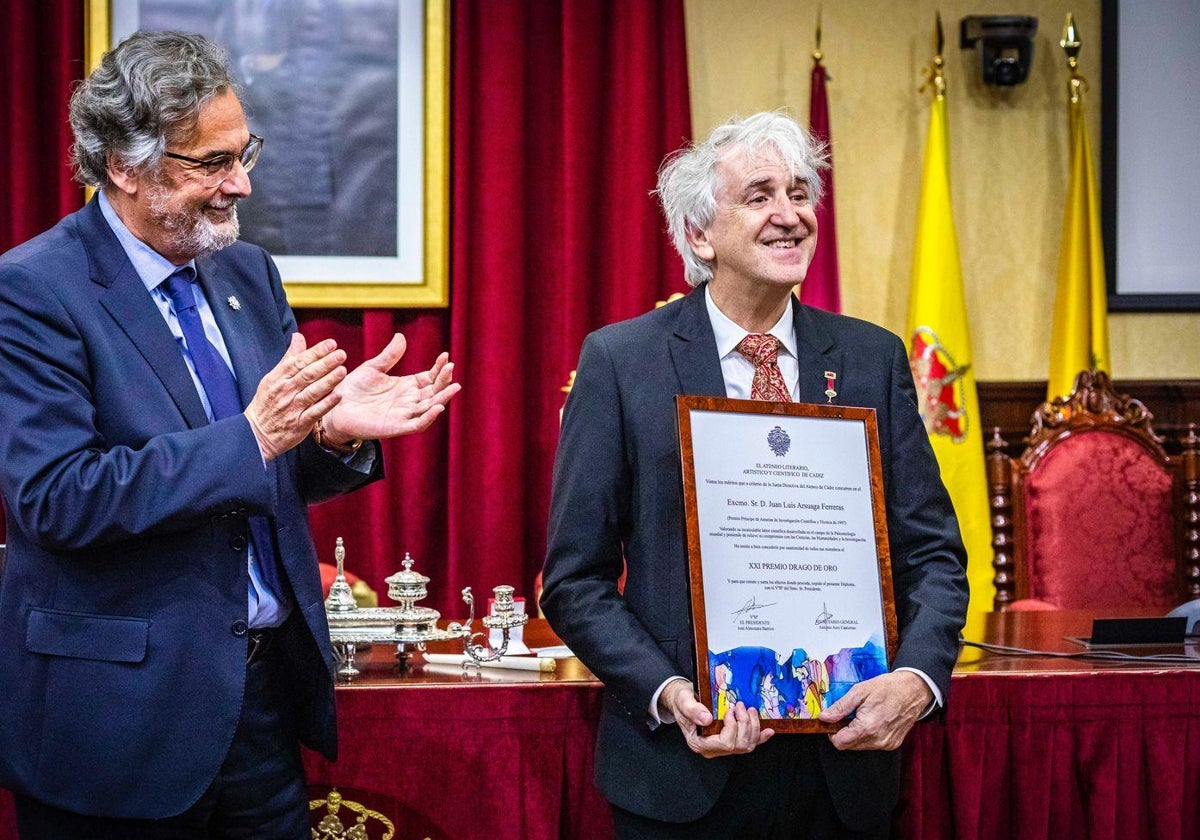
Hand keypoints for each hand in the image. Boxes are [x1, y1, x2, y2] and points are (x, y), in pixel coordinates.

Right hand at [245, 333, 346, 460]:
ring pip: (312, 392)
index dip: (315, 352)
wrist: (256, 434)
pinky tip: (338, 395)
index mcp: (279, 378)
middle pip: (307, 375)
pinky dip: (326, 404)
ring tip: (342, 371)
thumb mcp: (273, 377)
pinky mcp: (299, 424)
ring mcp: (292, 408)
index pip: (299, 361)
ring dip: (328, 381)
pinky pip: (314, 412)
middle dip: (325, 363)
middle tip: (341, 354)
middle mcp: (285, 391)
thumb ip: (289, 358)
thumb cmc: (268, 402)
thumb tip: (299, 336)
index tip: (331, 343)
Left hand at [319, 333, 460, 444]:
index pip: (429, 378)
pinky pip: (418, 424)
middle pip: (433, 391)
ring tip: (454, 386)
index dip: (439, 369)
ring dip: (443, 397)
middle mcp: (408, 401)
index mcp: (406, 386)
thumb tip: (401, 336)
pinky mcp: (396, 427)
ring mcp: (404, 415)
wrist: (335, 407)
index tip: (445, 356)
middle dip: (444, 381)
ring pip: (430, 407)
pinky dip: (429, 416)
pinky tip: (438, 406)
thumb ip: (389, 356)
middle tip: (451, 368)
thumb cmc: (353, 388)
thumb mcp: (373, 367)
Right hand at [660, 680, 773, 758]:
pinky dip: (760, 738)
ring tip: (750, 710)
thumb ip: (693, 710)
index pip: (724, 744)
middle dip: (744, 724)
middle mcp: (712, 749)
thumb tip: (707, 719)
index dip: (732, 727)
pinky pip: (749, 744)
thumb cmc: (682, 701)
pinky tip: (769, 731)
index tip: (729, 710)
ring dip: (753, 727)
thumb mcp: (683, 701)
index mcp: (699, 743)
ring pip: (746, 746)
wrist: (684, 700)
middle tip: (740, 705)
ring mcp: (722, 747)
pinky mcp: (731, 740)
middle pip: (738, 745)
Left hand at [819, 671, 931, 750]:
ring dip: (855, 734)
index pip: (839, 742)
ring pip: (860, 746)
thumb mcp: (859, 691)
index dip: (831, 732)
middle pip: (849, 746)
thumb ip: (840, 707)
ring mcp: (886, 744)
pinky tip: (872, 720)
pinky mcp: (892, 744)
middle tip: (847, 716)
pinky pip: (872, 744)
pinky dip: (868, 735)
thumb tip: (824, 717)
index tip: (832, 721)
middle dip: (843, 732)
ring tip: (861, 716)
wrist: (913, 690)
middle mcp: (878, 740)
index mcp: (867, 727)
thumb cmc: (888, 688)